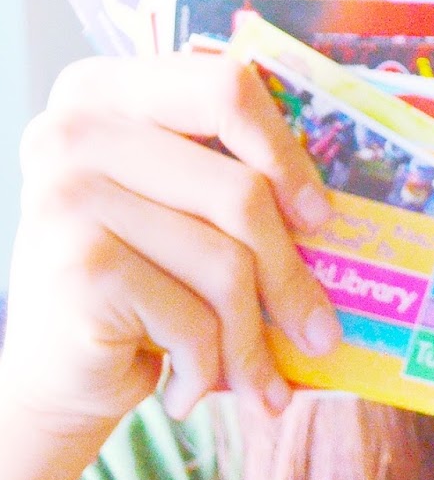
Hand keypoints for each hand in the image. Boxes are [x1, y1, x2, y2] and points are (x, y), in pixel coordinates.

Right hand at [0, 53, 341, 442]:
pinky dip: (210, 365)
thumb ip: (230, 167)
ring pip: (226, 263)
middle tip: (322, 330)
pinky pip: (193, 316)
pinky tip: (192, 390)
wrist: (51, 368)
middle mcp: (76, 133)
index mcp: (107, 91)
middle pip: (239, 191)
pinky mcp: (81, 268)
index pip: (224, 89)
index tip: (320, 216)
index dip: (286, 153)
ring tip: (265, 382)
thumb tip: (336, 203)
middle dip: (291, 275)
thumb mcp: (175, 202)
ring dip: (255, 340)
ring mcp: (71, 198)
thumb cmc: (135, 272)